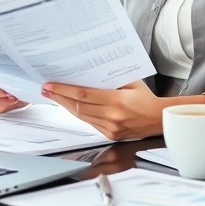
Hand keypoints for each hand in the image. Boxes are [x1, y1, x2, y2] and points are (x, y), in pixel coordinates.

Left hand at [41, 80, 165, 140]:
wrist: (159, 119)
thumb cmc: (146, 98)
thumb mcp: (130, 82)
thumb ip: (111, 77)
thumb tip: (88, 70)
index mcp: (117, 101)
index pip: (83, 95)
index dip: (64, 90)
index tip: (50, 85)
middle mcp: (112, 116)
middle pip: (77, 106)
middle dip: (59, 97)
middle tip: (46, 89)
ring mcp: (110, 128)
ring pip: (80, 116)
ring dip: (65, 106)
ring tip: (53, 96)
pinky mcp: (109, 134)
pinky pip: (88, 122)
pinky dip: (77, 113)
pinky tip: (69, 105)